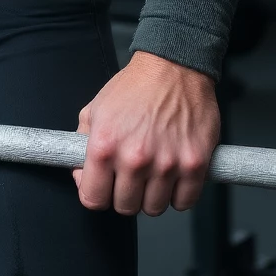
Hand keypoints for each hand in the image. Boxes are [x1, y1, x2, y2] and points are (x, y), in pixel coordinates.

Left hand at [72, 51, 219, 215]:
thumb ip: (81, 144)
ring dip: (153, 195)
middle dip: (126, 194)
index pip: (93, 198)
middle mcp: (134, 159)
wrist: (173, 67)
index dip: (97, 195)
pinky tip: (174, 175)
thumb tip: (81, 176)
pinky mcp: (195, 165)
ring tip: (154, 172)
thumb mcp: (95, 109)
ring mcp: (166, 164)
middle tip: (132, 176)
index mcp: (104, 145)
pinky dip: (179, 194)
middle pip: (125, 207)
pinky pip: (184, 203)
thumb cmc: (134, 87)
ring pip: (154, 208)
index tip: (105, 188)